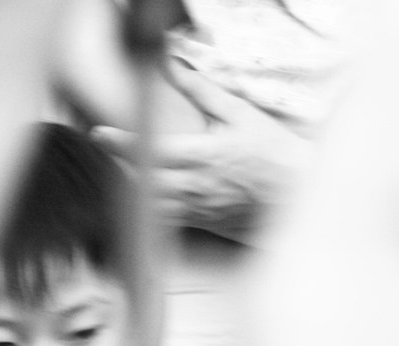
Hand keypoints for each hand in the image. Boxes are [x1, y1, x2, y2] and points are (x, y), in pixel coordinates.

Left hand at [92, 62, 311, 242]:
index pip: (149, 151)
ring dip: (130, 192)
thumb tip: (176, 67)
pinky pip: (166, 222)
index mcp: (202, 156)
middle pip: (140, 182)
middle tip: (105, 154)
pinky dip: (149, 212)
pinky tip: (142, 202)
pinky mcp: (204, 225)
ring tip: (120, 176)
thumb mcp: (241, 115)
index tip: (100, 134)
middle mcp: (195, 187)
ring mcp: (198, 210)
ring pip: (149, 207)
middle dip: (118, 168)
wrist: (299, 195)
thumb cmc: (274, 153)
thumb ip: (203, 92)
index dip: (120, 143)